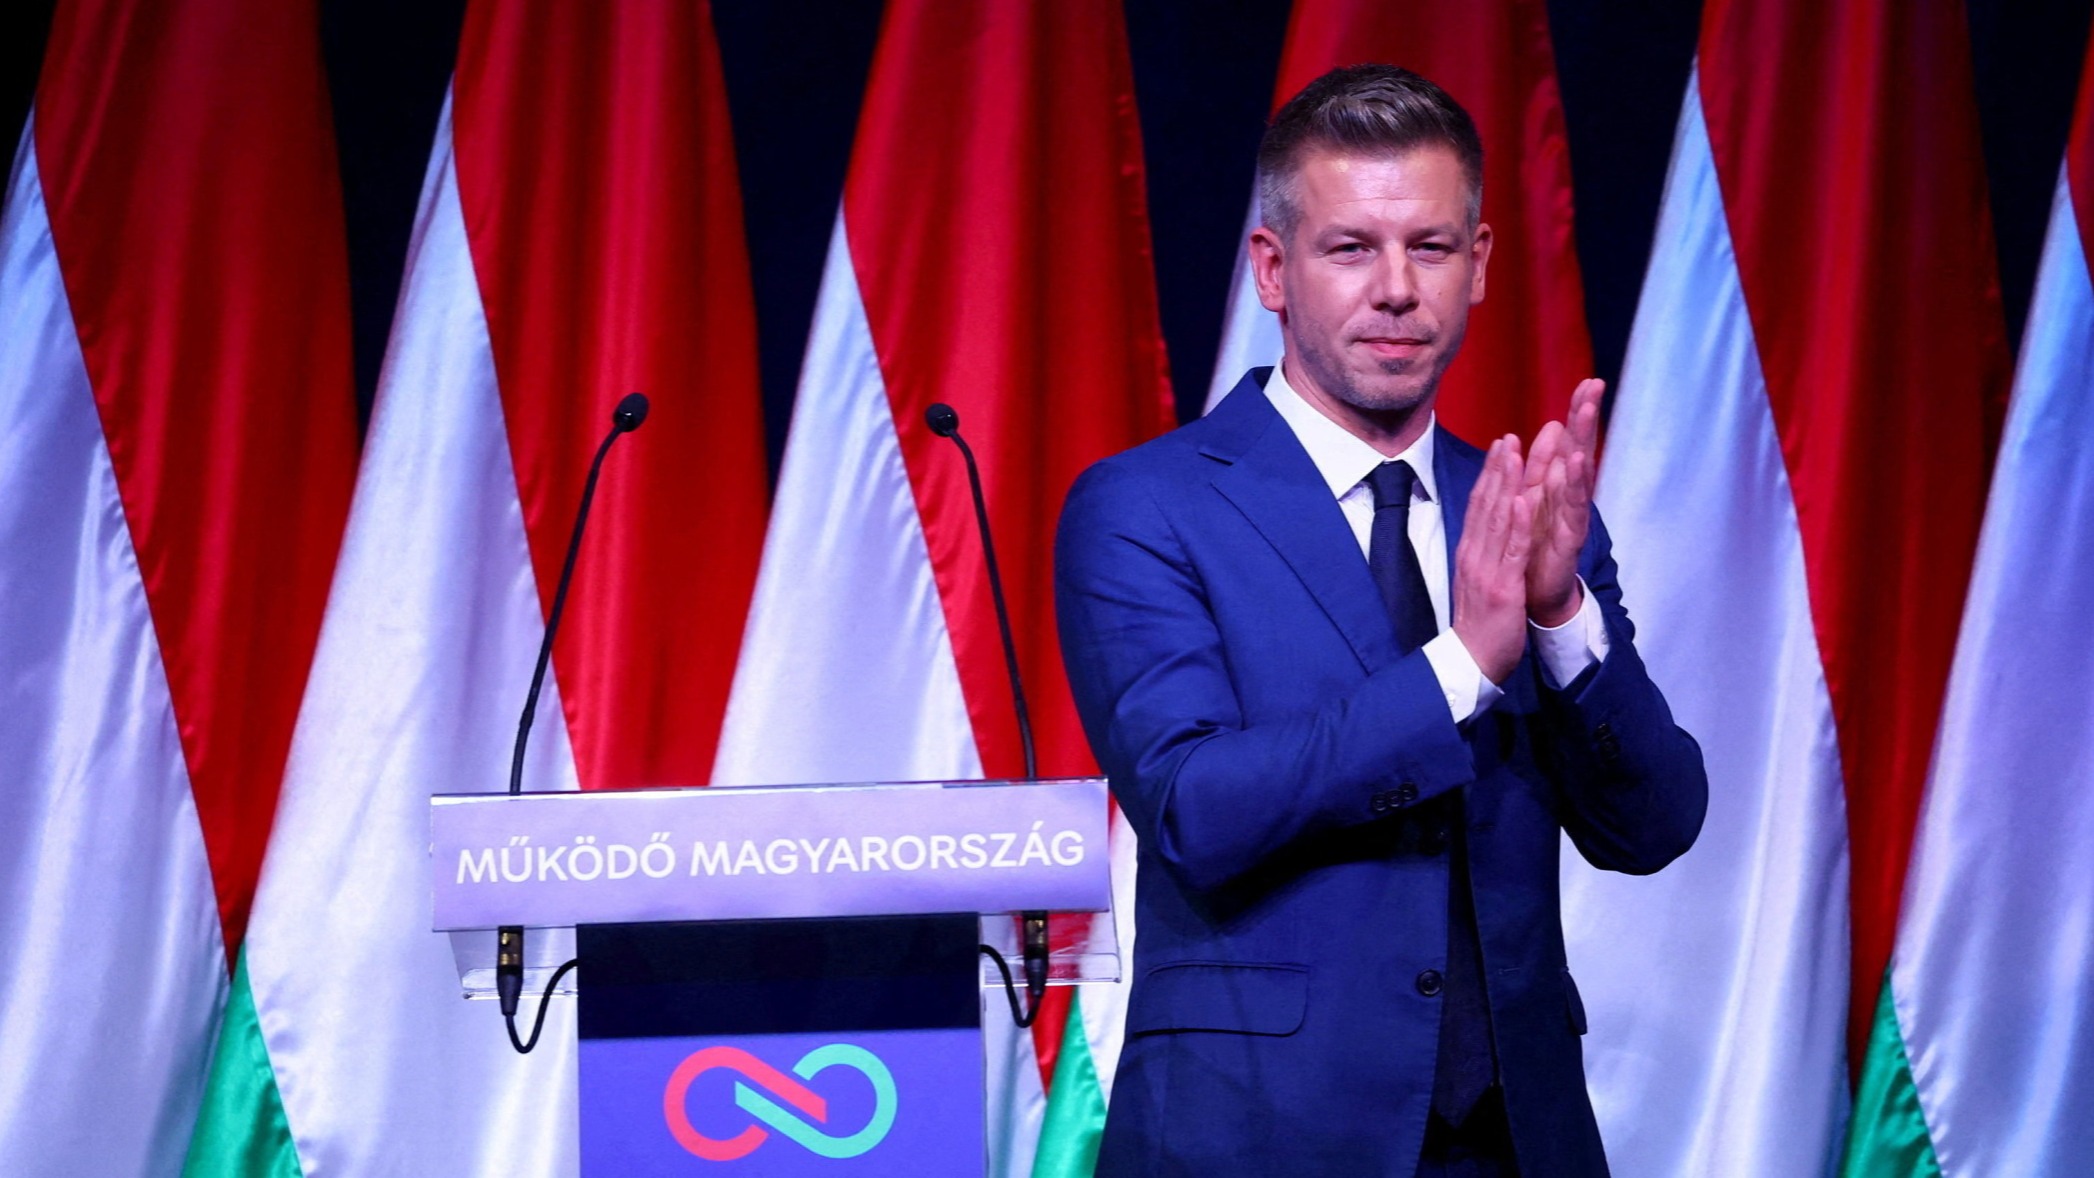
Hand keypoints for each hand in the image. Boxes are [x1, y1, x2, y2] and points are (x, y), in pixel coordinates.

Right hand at [1452, 436, 1537, 683]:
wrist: (1471, 662)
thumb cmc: (1479, 624)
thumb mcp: (1477, 581)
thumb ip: (1482, 553)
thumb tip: (1487, 530)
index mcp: (1470, 553)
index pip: (1479, 506)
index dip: (1489, 474)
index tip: (1500, 445)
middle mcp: (1474, 555)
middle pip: (1485, 505)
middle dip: (1497, 469)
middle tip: (1507, 436)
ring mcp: (1486, 570)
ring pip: (1496, 520)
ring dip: (1506, 485)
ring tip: (1514, 454)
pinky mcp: (1502, 588)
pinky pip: (1511, 551)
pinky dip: (1516, 524)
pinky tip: (1522, 501)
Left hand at [1523, 379, 1602, 626]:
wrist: (1534, 596)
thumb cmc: (1534, 548)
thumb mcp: (1534, 500)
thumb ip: (1543, 467)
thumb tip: (1554, 427)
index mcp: (1554, 488)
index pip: (1568, 443)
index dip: (1577, 414)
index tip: (1587, 382)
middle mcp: (1567, 499)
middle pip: (1579, 450)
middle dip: (1586, 419)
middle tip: (1594, 386)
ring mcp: (1571, 517)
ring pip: (1579, 474)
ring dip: (1582, 443)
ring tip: (1586, 415)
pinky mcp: (1568, 539)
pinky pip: (1572, 509)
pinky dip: (1573, 485)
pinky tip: (1575, 463)